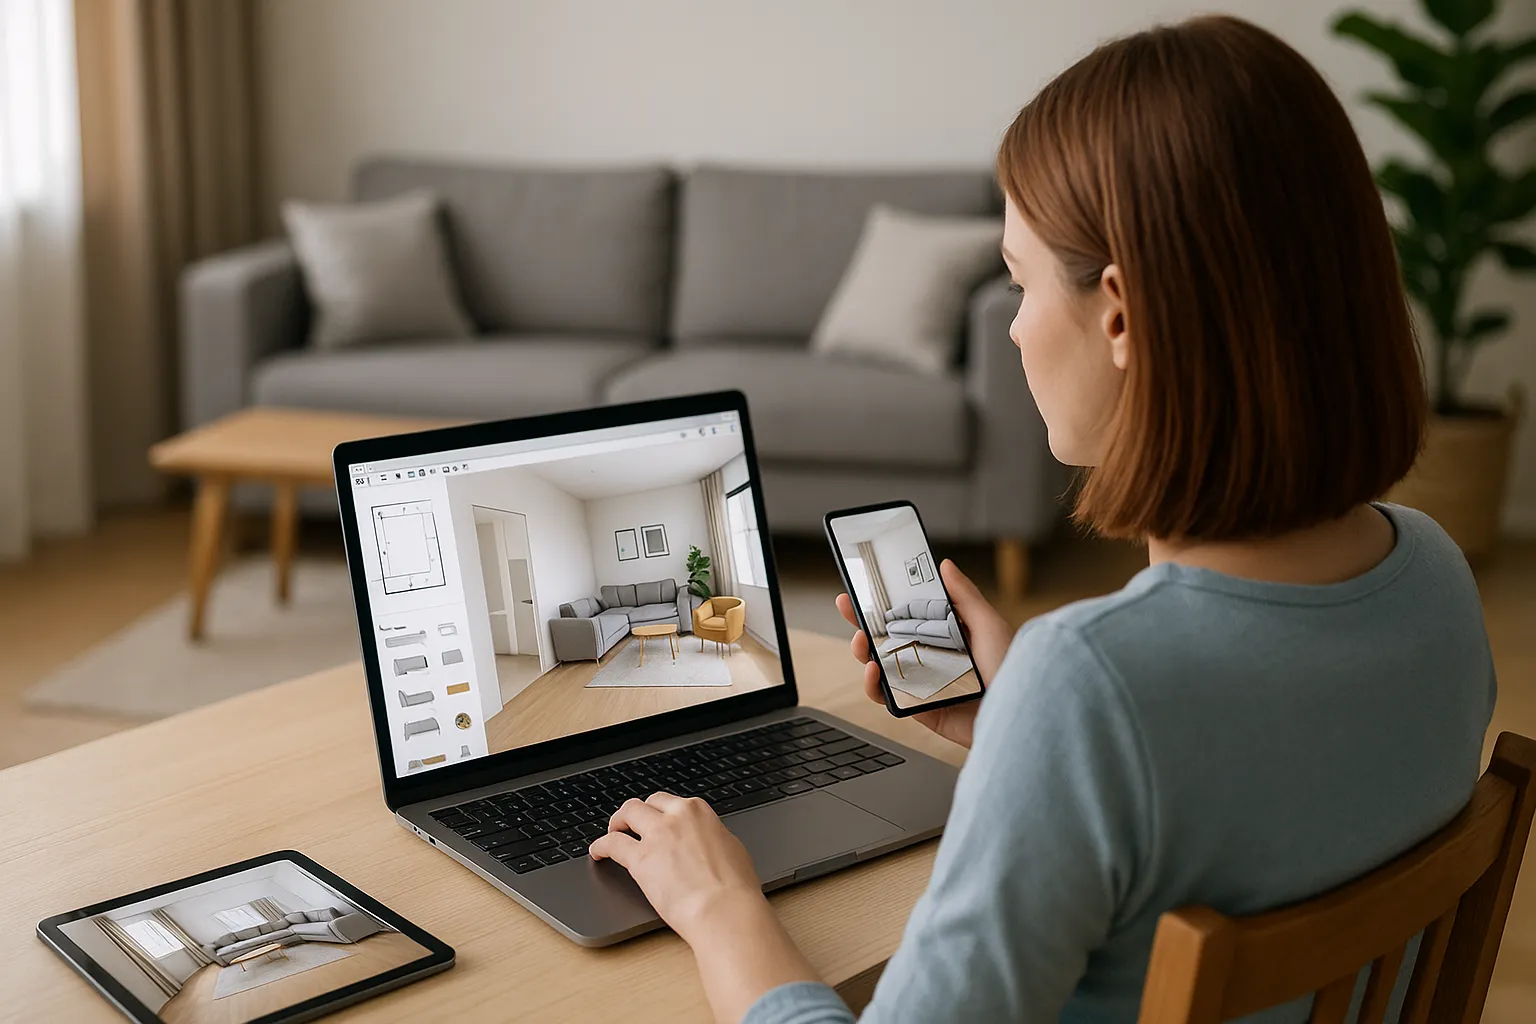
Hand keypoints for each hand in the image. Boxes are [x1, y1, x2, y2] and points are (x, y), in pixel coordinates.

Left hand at [590, 793, 823, 1022]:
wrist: (724, 909)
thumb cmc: (735, 888)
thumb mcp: (732, 850)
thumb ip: (713, 839)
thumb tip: (708, 842)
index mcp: (699, 812)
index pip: (671, 802)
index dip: (660, 812)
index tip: (657, 821)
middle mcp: (676, 817)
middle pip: (646, 803)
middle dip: (636, 813)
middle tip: (631, 824)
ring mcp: (656, 836)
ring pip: (627, 813)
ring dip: (617, 821)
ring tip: (612, 831)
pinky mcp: (640, 859)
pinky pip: (611, 843)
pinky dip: (601, 845)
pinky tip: (598, 852)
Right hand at [836, 558, 1012, 748]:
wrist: (1021, 716)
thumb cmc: (1014, 672)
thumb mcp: (989, 625)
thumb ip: (964, 596)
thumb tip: (944, 565)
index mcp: (947, 637)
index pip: (909, 616)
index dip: (885, 603)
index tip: (865, 588)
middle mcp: (933, 660)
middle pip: (888, 639)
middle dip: (863, 622)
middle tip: (847, 606)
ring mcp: (924, 685)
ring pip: (882, 667)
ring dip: (864, 651)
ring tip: (861, 640)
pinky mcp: (920, 710)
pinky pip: (888, 698)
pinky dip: (873, 685)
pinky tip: (875, 669)